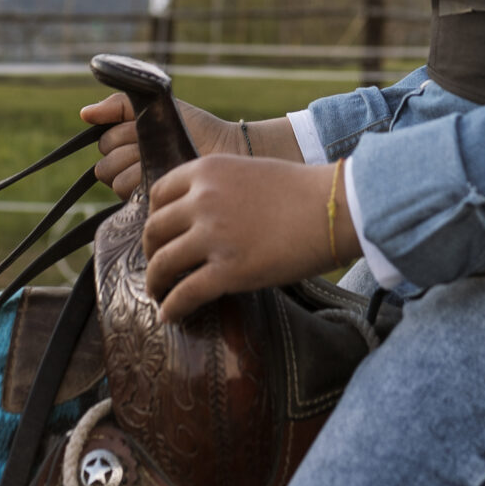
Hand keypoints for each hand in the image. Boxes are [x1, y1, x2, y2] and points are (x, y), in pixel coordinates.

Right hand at [81, 89, 243, 200]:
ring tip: (160, 157)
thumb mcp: (155, 107)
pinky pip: (127, 193)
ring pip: (114, 179)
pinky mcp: (150, 203)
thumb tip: (84, 114)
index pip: (103, 143)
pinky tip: (162, 171)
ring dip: (135, 164)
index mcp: (128, 146)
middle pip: (105, 164)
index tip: (143, 127)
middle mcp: (130, 169)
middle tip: (152, 143)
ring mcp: (139, 188)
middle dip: (127, 149)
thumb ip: (120, 105)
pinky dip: (141, 180)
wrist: (224, 146)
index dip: (121, 134)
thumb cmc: (194, 126)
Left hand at [142, 155, 357, 323]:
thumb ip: (218, 186)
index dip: (155, 216)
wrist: (334, 209)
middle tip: (158, 266)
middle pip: (154, 230)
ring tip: (159, 294)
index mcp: (206, 170)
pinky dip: (172, 307)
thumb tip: (200, 213)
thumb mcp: (248, 171)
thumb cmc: (300, 191)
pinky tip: (170, 315)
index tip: (161, 233)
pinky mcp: (228, 271)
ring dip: (155, 282)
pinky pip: (185, 293)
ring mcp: (213, 236)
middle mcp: (202, 200)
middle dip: (150, 251)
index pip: (158, 193)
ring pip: (162, 263)